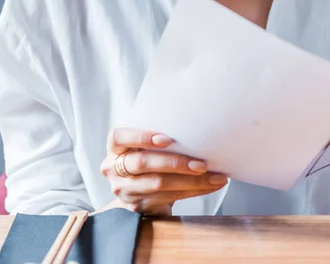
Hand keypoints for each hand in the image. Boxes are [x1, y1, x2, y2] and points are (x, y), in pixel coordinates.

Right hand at [100, 128, 227, 214]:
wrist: (139, 189)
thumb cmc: (149, 156)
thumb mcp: (146, 144)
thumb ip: (158, 136)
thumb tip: (195, 123)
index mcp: (115, 147)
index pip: (119, 137)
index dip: (141, 137)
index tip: (167, 139)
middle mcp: (114, 169)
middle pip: (143, 163)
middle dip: (176, 163)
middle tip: (202, 164)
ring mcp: (124, 190)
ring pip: (158, 184)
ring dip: (191, 181)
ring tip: (215, 177)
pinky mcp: (138, 205)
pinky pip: (167, 198)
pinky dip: (192, 191)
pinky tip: (209, 186)